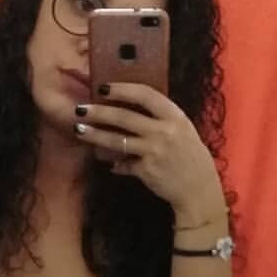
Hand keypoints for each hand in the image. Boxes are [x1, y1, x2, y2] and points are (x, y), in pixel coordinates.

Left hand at [74, 82, 225, 219]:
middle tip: (80, 109)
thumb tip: (130, 111)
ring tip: (79, 130)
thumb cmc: (189, 157)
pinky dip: (115, 164)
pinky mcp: (146, 170)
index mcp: (174, 116)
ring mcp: (154, 151)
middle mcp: (164, 131)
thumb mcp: (181, 130)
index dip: (122, 89)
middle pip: (124, 117)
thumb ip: (160, 119)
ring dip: (95, 135)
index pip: (145, 94)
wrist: (197, 189)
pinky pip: (123, 164)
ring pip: (117, 140)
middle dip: (99, 112)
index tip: (103, 87)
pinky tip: (107, 163)